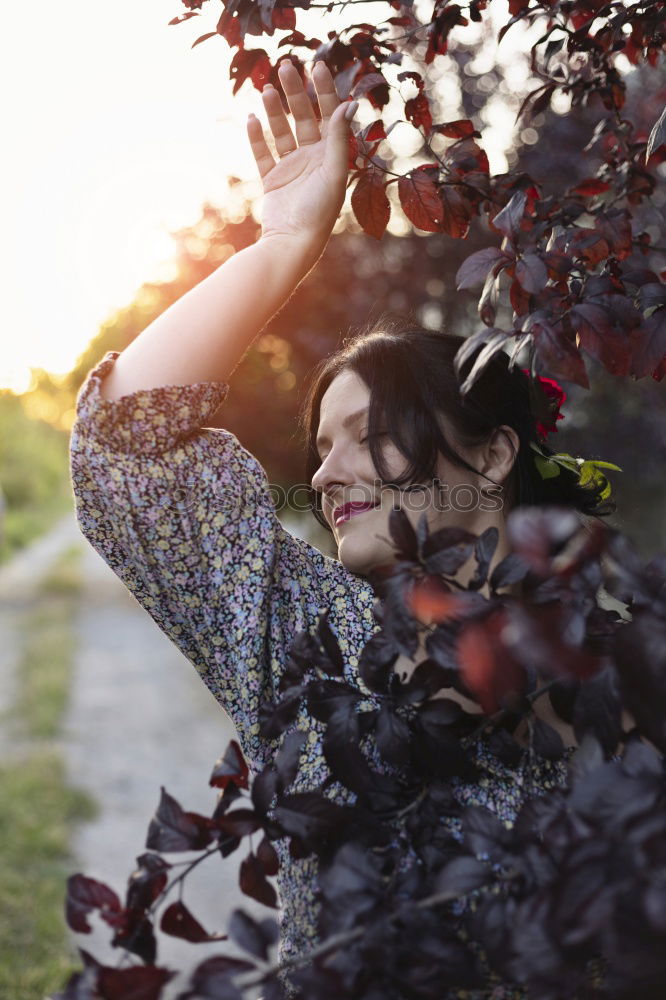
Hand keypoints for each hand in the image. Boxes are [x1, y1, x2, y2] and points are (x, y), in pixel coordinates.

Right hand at [247, 60, 357, 253]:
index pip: (330, 116)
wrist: (292, 243)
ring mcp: (292, 169)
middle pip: (304, 117)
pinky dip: (257, 136)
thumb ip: (339, 139)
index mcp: (332, 157)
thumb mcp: (333, 173)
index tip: (317, 65)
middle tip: (286, 66)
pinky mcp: (273, 180)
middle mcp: (313, 160)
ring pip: (282, 131)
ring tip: (268, 89)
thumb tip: (349, 105)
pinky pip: (263, 153)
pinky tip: (252, 118)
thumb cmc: (319, 212)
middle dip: (296, 92)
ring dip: (276, 110)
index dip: (324, 90)